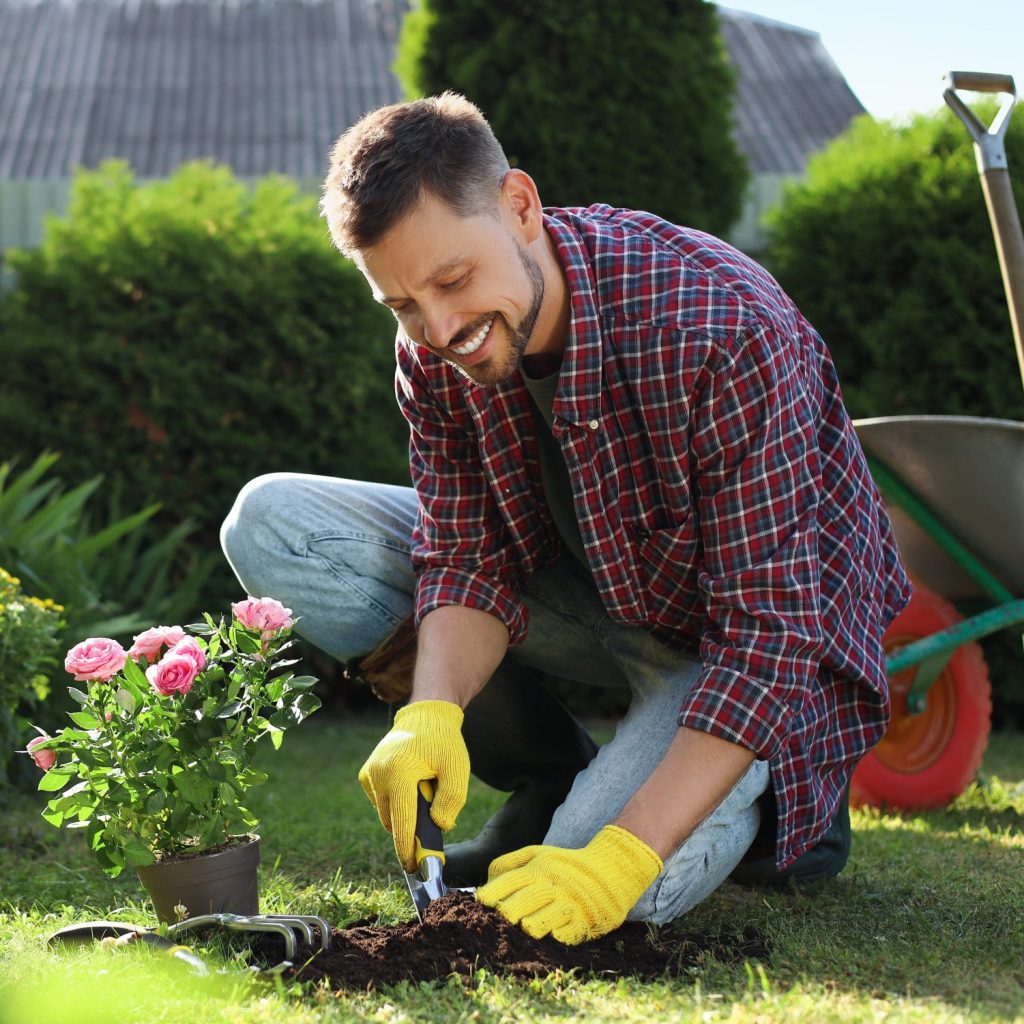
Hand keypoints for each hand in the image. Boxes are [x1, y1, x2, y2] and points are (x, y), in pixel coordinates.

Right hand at [357, 700, 468, 869]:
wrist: (426, 716)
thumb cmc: (444, 743)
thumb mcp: (458, 769)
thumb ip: (451, 800)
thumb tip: (439, 827)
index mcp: (400, 772)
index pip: (402, 822)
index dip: (408, 849)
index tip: (415, 869)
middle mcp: (379, 774)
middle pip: (393, 821)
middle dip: (409, 833)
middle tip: (429, 840)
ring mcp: (370, 774)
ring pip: (386, 813)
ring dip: (402, 816)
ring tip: (423, 799)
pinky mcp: (366, 774)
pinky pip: (380, 802)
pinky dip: (394, 803)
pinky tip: (410, 789)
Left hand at [475, 824, 662, 943]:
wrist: (610, 868)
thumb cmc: (565, 865)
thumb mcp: (538, 854)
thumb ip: (510, 863)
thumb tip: (487, 880)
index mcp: (538, 869)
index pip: (512, 880)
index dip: (494, 890)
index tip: (480, 900)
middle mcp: (552, 885)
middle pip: (526, 899)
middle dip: (509, 910)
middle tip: (499, 918)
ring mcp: (570, 903)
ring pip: (547, 916)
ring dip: (533, 924)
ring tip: (524, 927)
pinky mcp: (585, 920)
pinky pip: (572, 930)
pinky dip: (562, 934)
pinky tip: (554, 935)